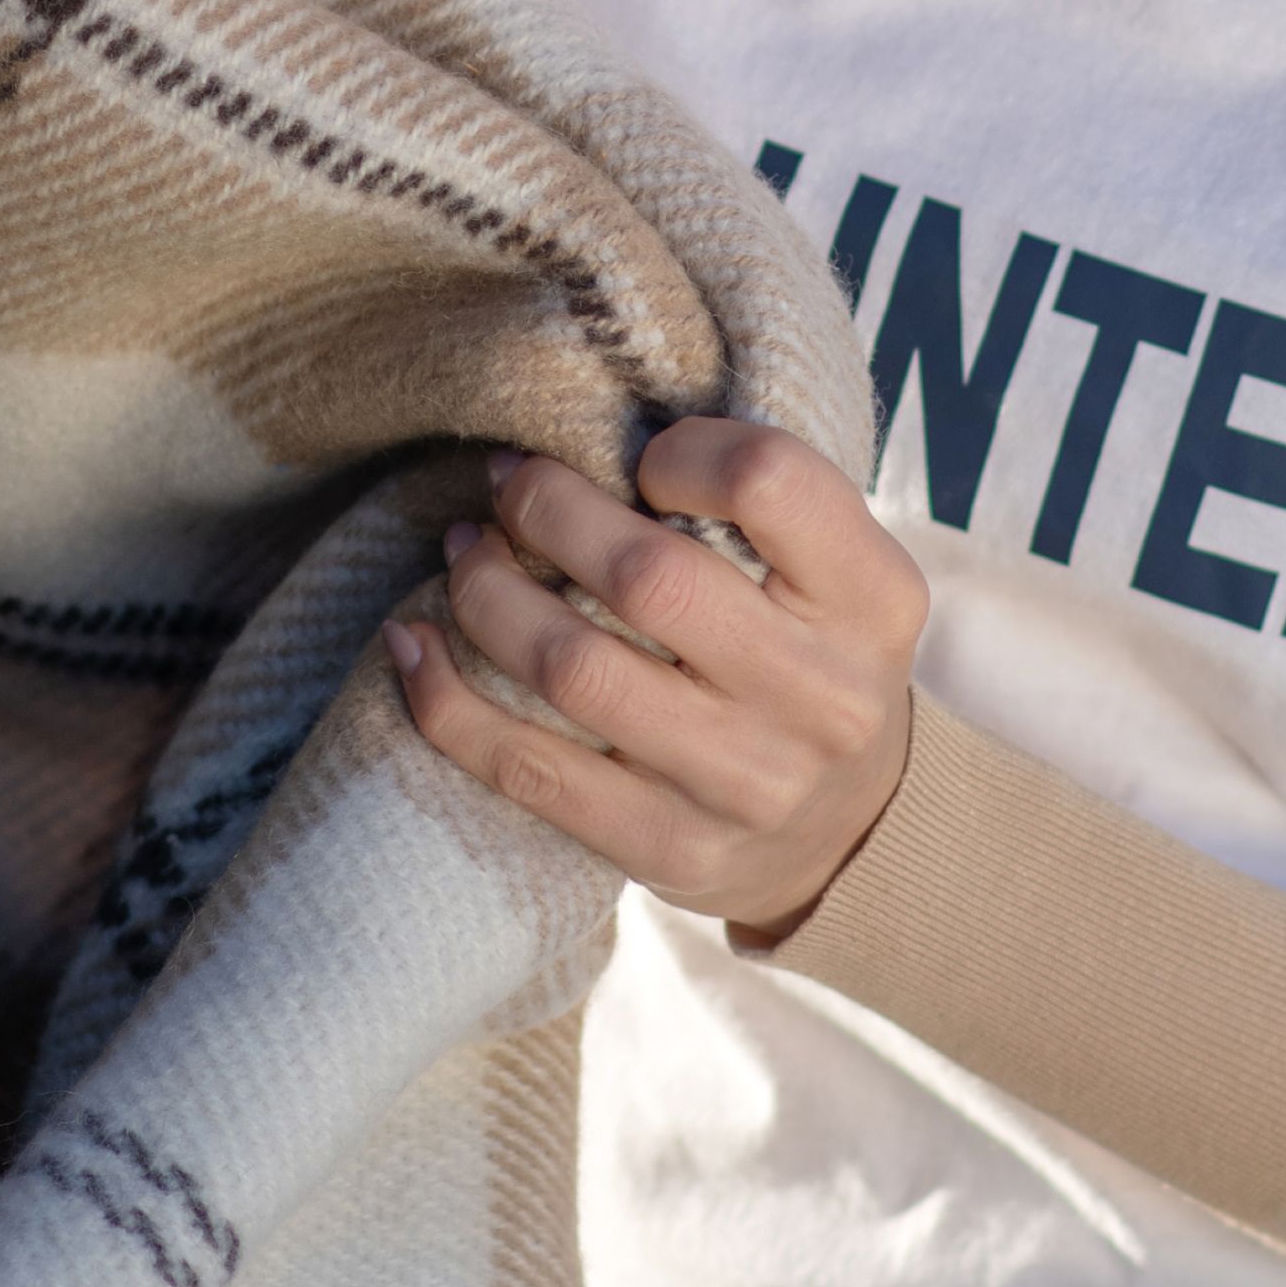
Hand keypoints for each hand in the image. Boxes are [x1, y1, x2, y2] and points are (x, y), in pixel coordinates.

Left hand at [391, 418, 924, 938]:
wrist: (848, 834)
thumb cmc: (811, 658)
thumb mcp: (835, 573)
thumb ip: (757, 507)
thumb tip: (592, 437)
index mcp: (874, 599)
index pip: (769, 481)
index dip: (682, 451)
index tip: (643, 461)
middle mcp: (824, 696)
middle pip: (647, 575)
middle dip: (547, 510)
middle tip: (506, 485)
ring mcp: (746, 783)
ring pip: (573, 669)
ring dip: (486, 595)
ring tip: (465, 553)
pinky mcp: (670, 849)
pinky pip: (529, 769)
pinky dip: (449, 702)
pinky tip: (411, 647)